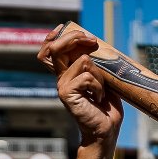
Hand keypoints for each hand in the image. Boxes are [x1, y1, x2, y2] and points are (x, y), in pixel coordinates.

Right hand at [38, 25, 122, 144]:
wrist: (105, 132)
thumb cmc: (107, 110)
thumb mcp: (103, 82)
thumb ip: (96, 66)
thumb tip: (97, 46)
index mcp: (67, 75)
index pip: (50, 50)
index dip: (54, 36)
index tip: (64, 26)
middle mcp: (61, 79)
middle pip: (56, 48)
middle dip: (74, 38)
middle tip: (92, 40)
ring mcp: (62, 86)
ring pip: (82, 61)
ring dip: (99, 74)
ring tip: (101, 91)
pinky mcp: (67, 94)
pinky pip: (87, 77)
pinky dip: (99, 86)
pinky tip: (99, 99)